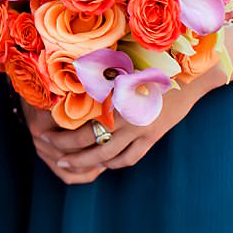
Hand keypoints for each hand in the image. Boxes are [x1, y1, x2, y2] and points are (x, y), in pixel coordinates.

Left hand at [30, 75, 221, 184]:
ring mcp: (141, 130)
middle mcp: (127, 118)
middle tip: (55, 158)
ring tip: (72, 164)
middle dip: (69, 154)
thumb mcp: (121, 72)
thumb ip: (99, 84)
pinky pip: (129, 158)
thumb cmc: (149, 68)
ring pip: (109, 156)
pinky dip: (113, 163)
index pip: (82, 128)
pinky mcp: (152, 137)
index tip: (44, 135)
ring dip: (87, 163)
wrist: (189, 76)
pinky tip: (102, 162)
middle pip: (91, 145)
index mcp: (115, 100)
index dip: (61, 137)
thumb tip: (68, 91)